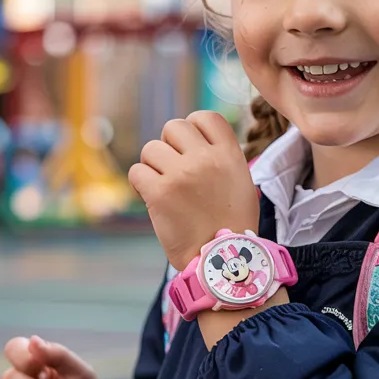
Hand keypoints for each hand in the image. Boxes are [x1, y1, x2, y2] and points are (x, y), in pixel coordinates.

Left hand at [128, 111, 259, 270]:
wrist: (222, 261)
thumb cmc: (231, 225)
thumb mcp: (241, 183)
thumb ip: (221, 157)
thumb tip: (197, 140)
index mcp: (229, 154)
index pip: (205, 117)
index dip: (193, 127)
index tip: (190, 147)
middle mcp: (206, 159)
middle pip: (174, 127)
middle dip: (169, 145)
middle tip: (173, 168)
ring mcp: (181, 175)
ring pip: (151, 148)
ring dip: (153, 166)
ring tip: (164, 187)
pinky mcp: (159, 193)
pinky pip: (137, 171)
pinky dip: (140, 183)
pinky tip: (151, 196)